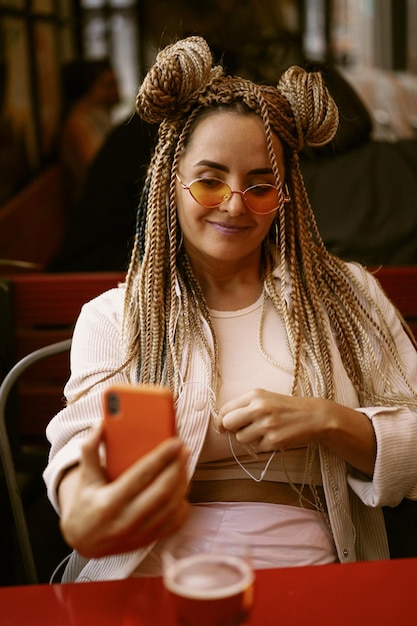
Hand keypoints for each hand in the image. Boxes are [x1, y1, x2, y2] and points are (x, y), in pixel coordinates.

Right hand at [59, 426, 189, 557]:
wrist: (83, 540)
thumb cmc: (86, 504)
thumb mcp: (84, 478)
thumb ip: (90, 450)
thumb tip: (100, 426)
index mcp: (108, 503)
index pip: (141, 476)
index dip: (161, 458)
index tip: (174, 442)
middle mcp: (125, 521)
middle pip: (162, 492)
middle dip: (177, 468)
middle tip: (184, 449)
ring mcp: (139, 534)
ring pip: (171, 507)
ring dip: (182, 483)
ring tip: (184, 465)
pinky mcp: (149, 540)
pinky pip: (174, 522)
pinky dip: (182, 503)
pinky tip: (182, 487)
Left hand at [215, 388, 375, 475]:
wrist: (314, 416)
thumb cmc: (286, 408)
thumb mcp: (265, 398)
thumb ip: (245, 406)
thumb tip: (223, 421)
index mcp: (255, 395)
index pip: (225, 409)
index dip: (220, 420)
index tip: (222, 426)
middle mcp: (259, 408)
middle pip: (228, 424)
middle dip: (230, 430)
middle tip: (240, 430)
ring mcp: (266, 425)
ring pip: (241, 439)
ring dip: (249, 439)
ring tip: (263, 432)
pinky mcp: (274, 441)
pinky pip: (257, 448)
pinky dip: (263, 446)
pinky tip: (274, 437)